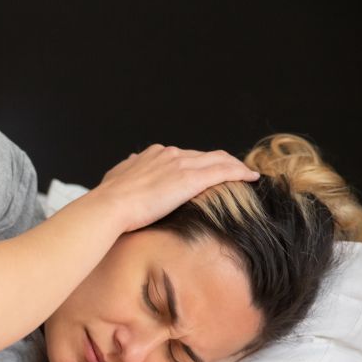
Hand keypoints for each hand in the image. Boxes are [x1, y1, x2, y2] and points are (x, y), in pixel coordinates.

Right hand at [95, 144, 260, 232]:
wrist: (110, 206)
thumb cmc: (109, 199)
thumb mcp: (116, 177)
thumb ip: (127, 169)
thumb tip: (131, 161)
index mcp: (154, 155)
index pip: (184, 156)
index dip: (198, 163)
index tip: (207, 171)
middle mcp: (170, 154)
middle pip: (204, 155)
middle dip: (221, 162)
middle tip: (235, 171)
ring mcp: (181, 165)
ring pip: (218, 160)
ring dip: (235, 166)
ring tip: (247, 174)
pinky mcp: (190, 179)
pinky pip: (223, 171)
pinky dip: (240, 172)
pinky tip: (251, 177)